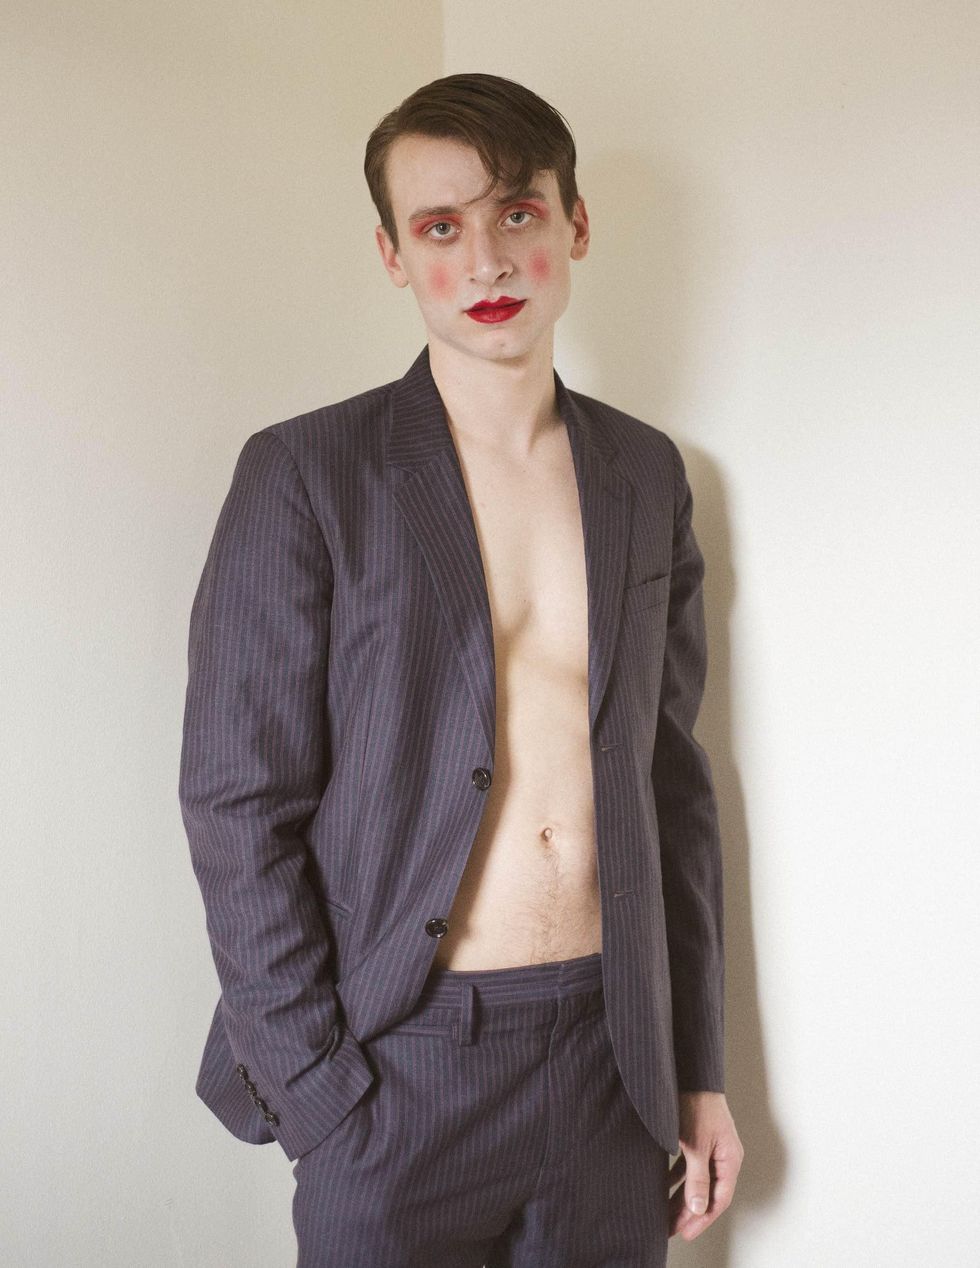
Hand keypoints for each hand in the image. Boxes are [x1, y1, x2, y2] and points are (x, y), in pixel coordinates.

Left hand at [667, 1091, 742, 1240]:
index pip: (719, 1200)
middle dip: (688, 1212)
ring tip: (665, 1213)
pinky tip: (663, 1185)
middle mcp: (723, 1156)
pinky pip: (689, 1166)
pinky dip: (676, 1178)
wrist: (690, 1074)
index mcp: (730, 1159)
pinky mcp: (698, 1139)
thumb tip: (698, 1208)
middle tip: (671, 1228)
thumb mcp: (696, 1146)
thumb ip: (697, 1179)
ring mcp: (711, 1148)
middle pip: (707, 1193)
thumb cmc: (697, 1105)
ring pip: (696, 1181)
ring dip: (681, 1197)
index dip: (702, 1219)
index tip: (685, 1232)